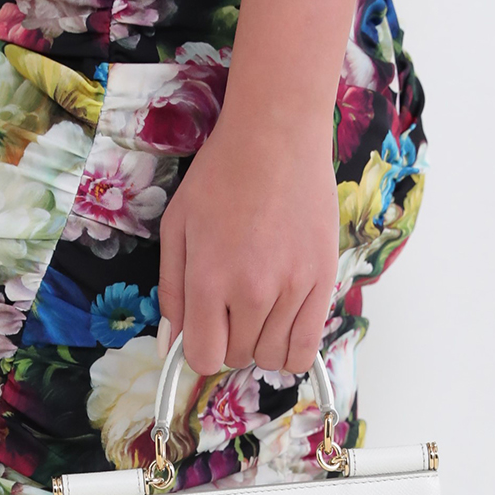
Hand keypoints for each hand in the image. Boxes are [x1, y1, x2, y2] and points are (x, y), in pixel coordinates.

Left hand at [157, 113, 339, 377]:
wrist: (277, 137)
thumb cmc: (220, 177)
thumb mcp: (176, 229)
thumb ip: (171, 292)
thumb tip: (169, 345)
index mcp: (210, 280)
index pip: (204, 357)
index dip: (199, 351)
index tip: (204, 333)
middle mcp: (253, 292)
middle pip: (238, 357)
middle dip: (230, 342)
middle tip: (230, 308)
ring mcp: (293, 288)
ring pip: (273, 356)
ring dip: (260, 344)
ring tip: (258, 312)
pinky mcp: (324, 281)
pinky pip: (308, 346)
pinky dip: (292, 350)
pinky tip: (282, 328)